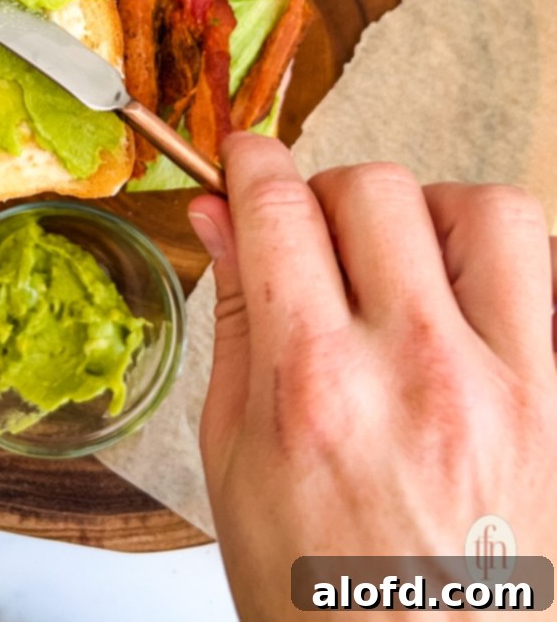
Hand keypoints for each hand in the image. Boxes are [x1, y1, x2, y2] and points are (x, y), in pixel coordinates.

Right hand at [189, 134, 556, 621]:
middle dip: (330, 195)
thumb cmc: (321, 603)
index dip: (253, 163)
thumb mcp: (237, 468)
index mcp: (315, 389)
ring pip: (487, 209)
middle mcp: (419, 373)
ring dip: (433, 218)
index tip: (249, 161)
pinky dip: (516, 271)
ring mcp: (515, 390)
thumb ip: (234, 325)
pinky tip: (477, 310)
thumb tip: (221, 221)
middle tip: (319, 239)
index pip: (280, 209)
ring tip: (409, 266)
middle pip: (376, 188)